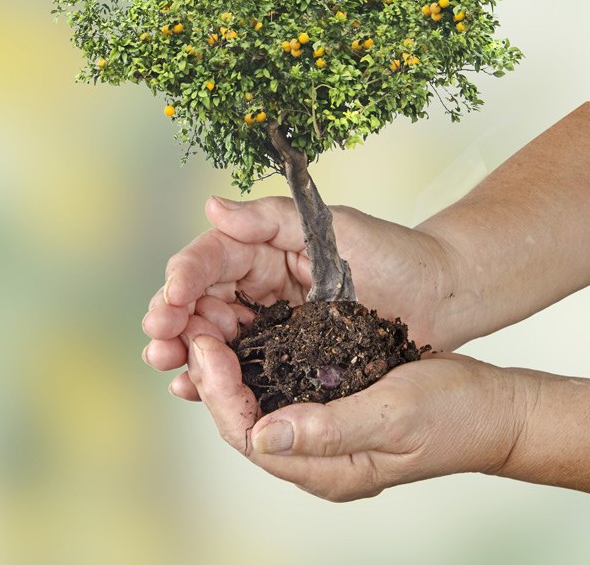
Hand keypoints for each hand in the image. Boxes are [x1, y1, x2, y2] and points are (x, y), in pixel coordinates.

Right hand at [142, 195, 459, 399]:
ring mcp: (269, 322)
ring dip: (182, 348)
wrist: (438, 295)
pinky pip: (240, 365)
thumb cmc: (392, 252)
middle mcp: (259, 284)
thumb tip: (211, 208)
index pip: (212, 258)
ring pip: (212, 333)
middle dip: (173, 316)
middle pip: (201, 298)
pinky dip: (211, 375)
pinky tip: (190, 388)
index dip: (186, 275)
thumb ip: (269, 219)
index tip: (172, 295)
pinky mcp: (283, 357)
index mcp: (264, 249)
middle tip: (157, 337)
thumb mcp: (332, 225)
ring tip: (163, 362)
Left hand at [186, 334, 522, 500]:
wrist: (490, 406)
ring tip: (205, 324)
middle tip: (194, 329)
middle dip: (211, 376)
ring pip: (254, 400)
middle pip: (241, 419)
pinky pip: (275, 384)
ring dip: (226, 365)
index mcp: (325, 469)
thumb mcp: (394, 418)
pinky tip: (241, 330)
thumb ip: (329, 430)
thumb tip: (263, 436)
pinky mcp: (325, 402)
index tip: (204, 346)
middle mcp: (314, 454)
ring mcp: (318, 429)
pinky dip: (253, 358)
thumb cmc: (452, 415)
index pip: (248, 436)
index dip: (218, 393)